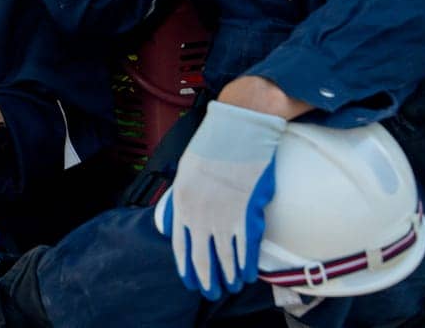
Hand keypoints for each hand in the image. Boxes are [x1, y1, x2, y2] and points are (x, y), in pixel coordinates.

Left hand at [154, 101, 286, 298]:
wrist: (238, 131)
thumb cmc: (211, 146)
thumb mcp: (184, 171)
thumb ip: (181, 199)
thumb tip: (178, 224)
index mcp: (182, 203)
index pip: (180, 245)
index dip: (186, 265)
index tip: (189, 280)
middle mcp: (200, 214)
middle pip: (201, 256)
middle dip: (206, 278)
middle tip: (210, 292)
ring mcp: (223, 216)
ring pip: (224, 257)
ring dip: (228, 276)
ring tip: (230, 287)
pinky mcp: (246, 214)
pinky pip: (244, 247)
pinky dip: (245, 263)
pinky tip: (246, 275)